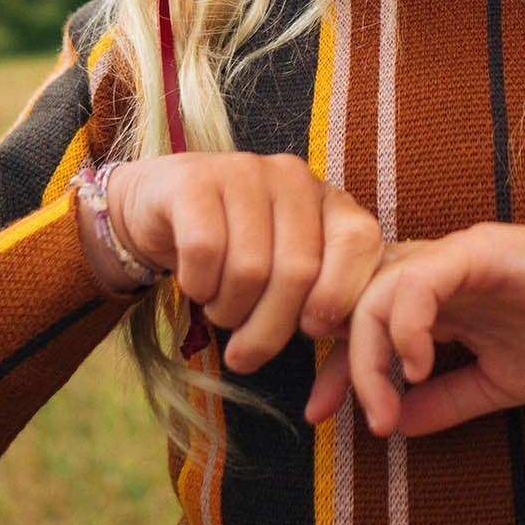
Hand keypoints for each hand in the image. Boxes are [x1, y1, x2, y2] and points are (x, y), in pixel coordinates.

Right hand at [100, 153, 384, 373]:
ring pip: (250, 269)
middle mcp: (292, 177)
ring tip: (219, 307)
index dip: (339, 293)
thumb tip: (327, 332)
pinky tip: (196, 284)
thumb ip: (319, 297)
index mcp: (327, 199)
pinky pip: (204, 252)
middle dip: (270, 329)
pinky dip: (198, 286)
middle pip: (299, 270)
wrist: (164, 207)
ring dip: (228, 311)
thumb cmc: (238, 250)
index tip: (311, 330)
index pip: (360, 241)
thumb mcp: (287, 270)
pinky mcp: (194, 181)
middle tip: (245, 352)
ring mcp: (243, 172)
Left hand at [303, 219, 524, 436]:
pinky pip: (419, 279)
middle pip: (357, 302)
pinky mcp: (478, 250)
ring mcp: (455, 256)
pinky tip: (417, 364)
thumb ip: (446, 400)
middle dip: (339, 361)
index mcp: (440, 297)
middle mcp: (437, 268)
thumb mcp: (499, 382)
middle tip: (337, 414)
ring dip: (367, 352)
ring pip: (377, 288)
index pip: (366, 322)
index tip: (322, 415)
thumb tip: (394, 424)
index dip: (338, 368)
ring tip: (383, 404)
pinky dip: (406, 323)